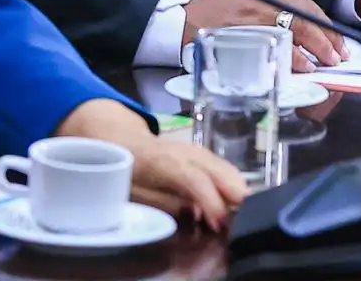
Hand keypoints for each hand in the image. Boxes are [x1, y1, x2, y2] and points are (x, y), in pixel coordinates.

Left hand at [55, 99, 245, 229]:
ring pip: (218, 162)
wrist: (115, 137)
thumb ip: (162, 202)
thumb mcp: (132, 191)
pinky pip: (216, 161)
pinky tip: (237, 191)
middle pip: (213, 167)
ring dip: (234, 183)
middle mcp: (180, 151)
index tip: (219, 222)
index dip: (209, 201)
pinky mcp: (194, 150)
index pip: (193, 179)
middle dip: (231, 189)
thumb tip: (191, 214)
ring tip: (246, 204)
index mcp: (161, 161)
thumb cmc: (123, 168)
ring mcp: (189, 148)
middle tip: (244, 212)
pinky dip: (229, 177)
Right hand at [182, 0, 344, 68]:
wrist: (182, 23)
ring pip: (296, 29)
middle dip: (326, 37)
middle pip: (305, 16)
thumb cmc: (215, 18)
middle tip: (338, 55)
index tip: (336, 40)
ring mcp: (255, 16)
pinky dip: (295, 56)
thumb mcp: (246, 5)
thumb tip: (302, 37)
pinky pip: (279, 44)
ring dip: (316, 47)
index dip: (324, 23)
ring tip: (326, 62)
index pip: (303, 4)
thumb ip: (271, 14)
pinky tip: (304, 67)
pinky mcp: (248, 32)